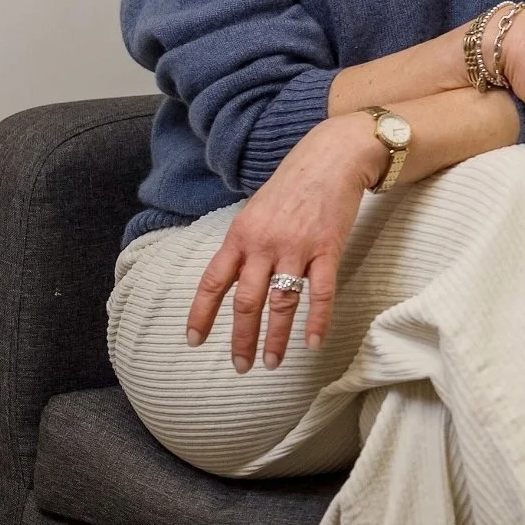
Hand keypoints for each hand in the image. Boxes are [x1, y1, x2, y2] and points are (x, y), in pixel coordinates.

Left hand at [184, 114, 386, 373]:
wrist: (331, 157)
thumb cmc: (292, 184)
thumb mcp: (256, 210)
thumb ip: (245, 244)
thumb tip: (233, 278)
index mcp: (241, 234)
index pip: (214, 281)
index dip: (201, 314)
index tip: (194, 341)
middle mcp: (264, 244)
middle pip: (246, 301)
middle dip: (241, 339)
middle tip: (240, 366)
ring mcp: (296, 247)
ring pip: (281, 303)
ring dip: (275, 338)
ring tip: (271, 363)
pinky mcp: (327, 249)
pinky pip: (321, 293)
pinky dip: (317, 322)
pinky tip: (313, 343)